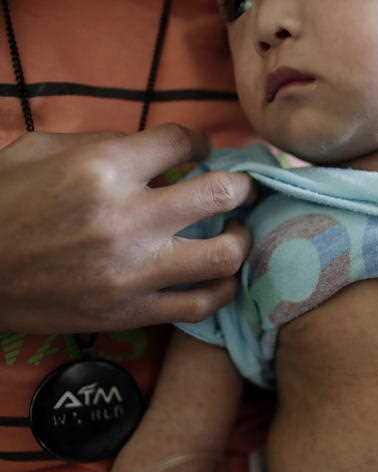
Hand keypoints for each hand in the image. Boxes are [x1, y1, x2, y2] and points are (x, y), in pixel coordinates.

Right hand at [0, 124, 255, 333]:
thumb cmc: (3, 202)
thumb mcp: (43, 150)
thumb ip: (108, 144)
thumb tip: (164, 152)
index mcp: (103, 169)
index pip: (182, 142)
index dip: (201, 142)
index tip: (203, 150)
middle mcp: (128, 218)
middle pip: (221, 193)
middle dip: (243, 186)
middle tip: (243, 189)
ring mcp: (134, 271)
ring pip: (224, 255)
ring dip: (241, 240)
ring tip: (237, 233)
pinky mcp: (132, 312)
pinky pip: (199, 305)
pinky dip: (219, 290)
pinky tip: (219, 277)